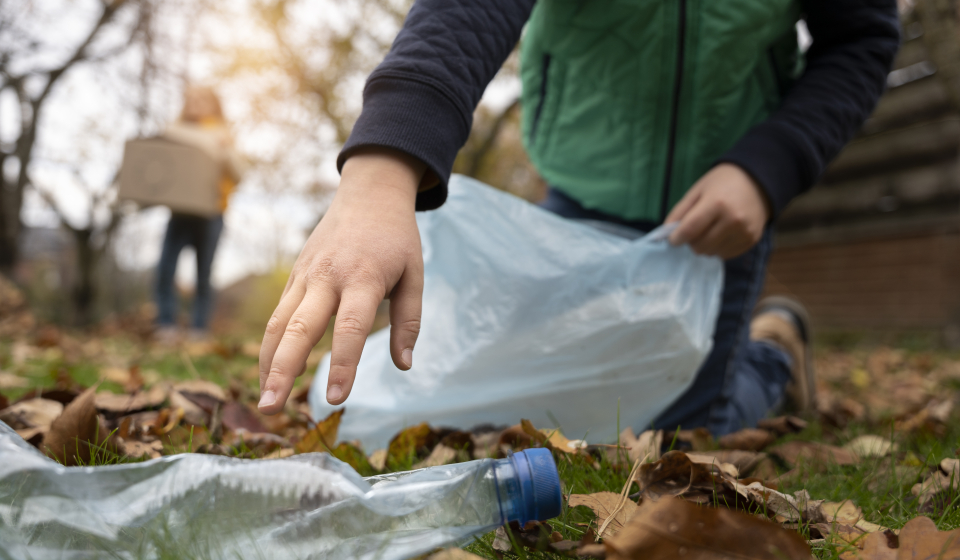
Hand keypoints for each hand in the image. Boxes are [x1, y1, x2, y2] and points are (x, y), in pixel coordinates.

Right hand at [257, 148, 425, 413]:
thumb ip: (409, 322)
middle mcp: (329, 277)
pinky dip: (270, 346)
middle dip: (283, 370)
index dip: (343, 365)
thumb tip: (403, 366)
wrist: (369, 193)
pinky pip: (278, 314)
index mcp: (364, 278)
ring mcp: (307, 275)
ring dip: (268, 364)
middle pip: (299, 328)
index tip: (336, 399)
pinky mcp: (295, 275)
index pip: (350, 329)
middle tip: (272, 408)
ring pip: (278, 323)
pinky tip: (270, 374)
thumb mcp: (415, 275)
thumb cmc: (397, 239)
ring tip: (265, 400)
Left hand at [665, 164, 770, 258]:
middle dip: (691, 241)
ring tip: (709, 230)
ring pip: (712, 253)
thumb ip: (680, 211)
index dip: (676, 238)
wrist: (757, 181)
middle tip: (694, 230)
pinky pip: (726, 255)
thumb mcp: (698, 190)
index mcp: (717, 203)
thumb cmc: (722, 183)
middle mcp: (733, 220)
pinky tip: (721, 234)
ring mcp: (744, 232)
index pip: (690, 230)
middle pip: (700, 246)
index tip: (672, 239)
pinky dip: (718, 248)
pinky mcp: (751, 240)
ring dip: (705, 246)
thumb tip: (665, 233)